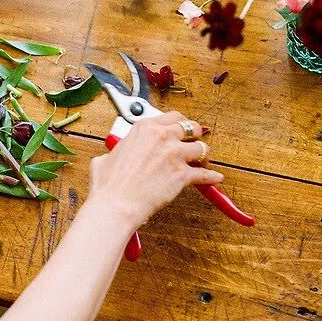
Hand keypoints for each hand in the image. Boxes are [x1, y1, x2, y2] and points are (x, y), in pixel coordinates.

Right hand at [88, 111, 221, 226]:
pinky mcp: (182, 175)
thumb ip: (116, 152)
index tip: (181, 129)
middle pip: (191, 127)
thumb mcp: (105, 158)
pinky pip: (204, 174)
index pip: (172, 117)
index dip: (179, 123)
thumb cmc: (109, 185)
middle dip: (195, 134)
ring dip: (202, 155)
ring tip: (202, 161)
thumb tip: (111, 157)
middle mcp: (162, 137)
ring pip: (200, 148)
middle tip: (195, 140)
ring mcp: (174, 155)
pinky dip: (211, 177)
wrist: (116, 204)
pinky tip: (216, 178)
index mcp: (144, 128)